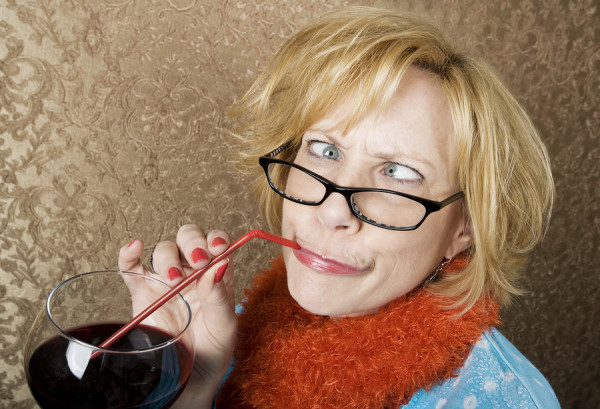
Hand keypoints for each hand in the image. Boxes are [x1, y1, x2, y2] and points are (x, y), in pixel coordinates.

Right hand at [119, 224, 236, 404]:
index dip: (216, 238)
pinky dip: (128, 254)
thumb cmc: (213, 350)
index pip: (217, 242)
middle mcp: (191, 270)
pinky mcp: (142, 291)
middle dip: (193, 243)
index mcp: (216, 273)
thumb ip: (220, 296)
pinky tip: (135, 246)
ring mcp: (165, 279)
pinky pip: (131, 268)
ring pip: (164, 250)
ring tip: (175, 280)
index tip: (218, 248)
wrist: (189, 378)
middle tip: (198, 261)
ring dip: (169, 257)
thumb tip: (220, 264)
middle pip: (188, 238)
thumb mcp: (223, 325)